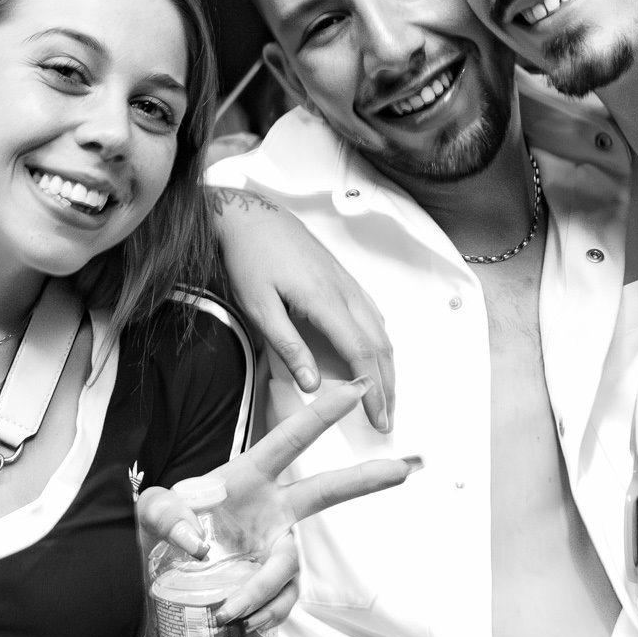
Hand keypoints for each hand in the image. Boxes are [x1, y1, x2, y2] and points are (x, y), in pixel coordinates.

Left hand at [135, 377, 414, 631]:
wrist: (166, 575)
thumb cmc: (166, 527)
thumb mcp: (152, 511)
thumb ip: (165, 512)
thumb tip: (194, 540)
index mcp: (247, 476)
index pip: (287, 442)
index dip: (319, 417)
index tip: (351, 391)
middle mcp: (271, 508)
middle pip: (325, 491)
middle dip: (363, 481)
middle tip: (402, 468)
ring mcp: (275, 544)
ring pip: (288, 565)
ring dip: (264, 589)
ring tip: (231, 611)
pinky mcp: (272, 581)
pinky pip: (282, 598)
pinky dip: (265, 612)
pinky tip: (246, 622)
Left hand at [209, 188, 394, 431]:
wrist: (251, 217)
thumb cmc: (250, 258)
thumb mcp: (259, 307)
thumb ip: (288, 346)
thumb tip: (313, 385)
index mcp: (325, 301)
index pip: (360, 354)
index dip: (372, 391)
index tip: (378, 419)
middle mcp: (345, 292)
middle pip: (379, 346)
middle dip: (387, 386)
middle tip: (386, 419)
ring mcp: (347, 284)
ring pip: (380, 331)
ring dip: (387, 366)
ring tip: (384, 395)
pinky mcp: (343, 279)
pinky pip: (373, 314)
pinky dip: (381, 342)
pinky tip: (377, 355)